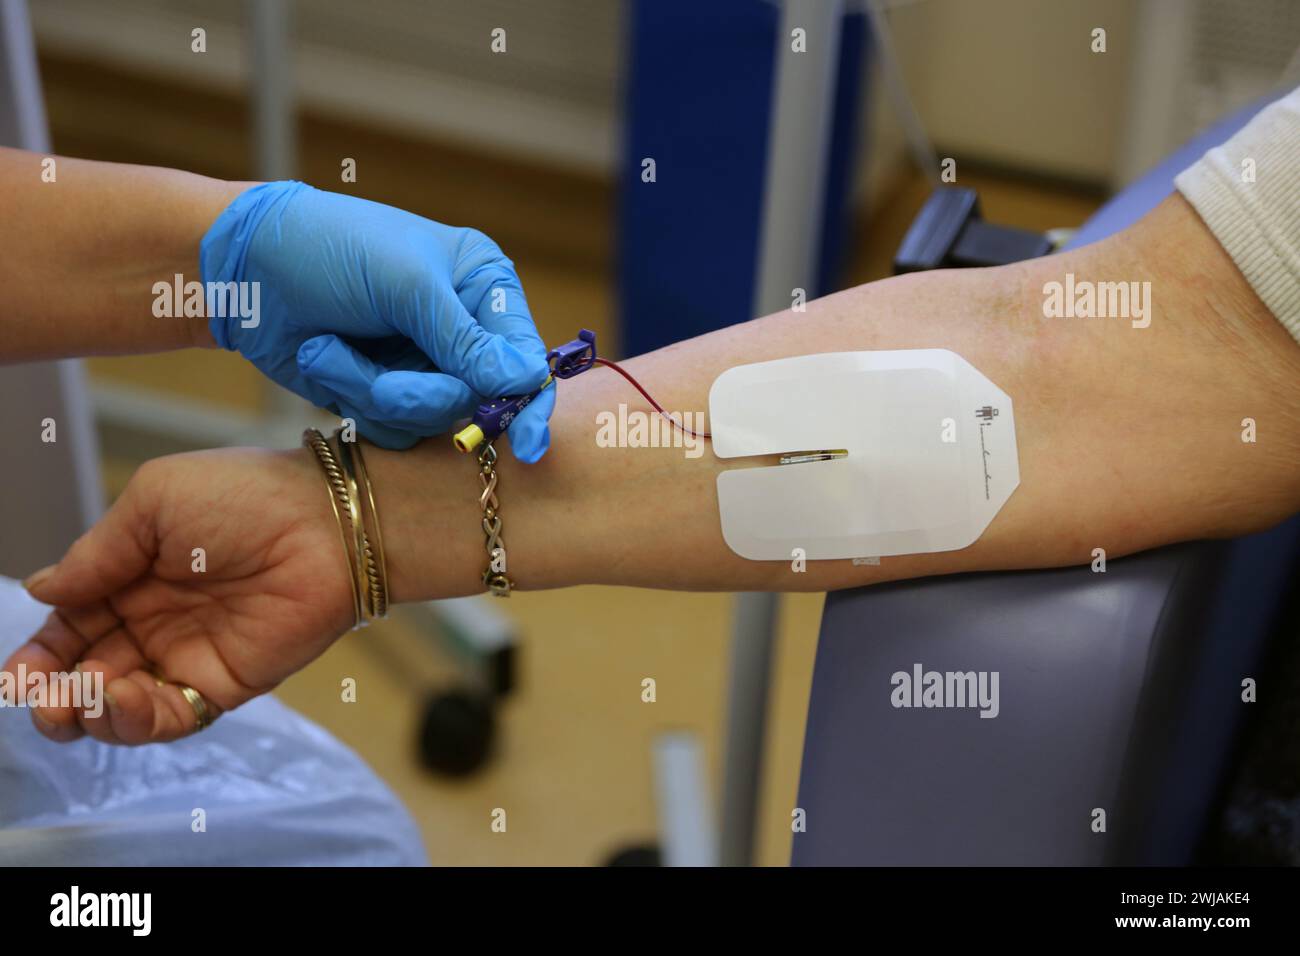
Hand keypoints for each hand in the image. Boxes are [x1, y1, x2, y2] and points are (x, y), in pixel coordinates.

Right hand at [5, 448, 351, 744]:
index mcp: (132, 574)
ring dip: (87, 712)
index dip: (41, 653)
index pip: (71, 625)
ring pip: (121, 704)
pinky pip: (170, 715)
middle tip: (37, 698)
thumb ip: (97, 554)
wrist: (327, 522)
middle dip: (54, 692)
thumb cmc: (246, 495)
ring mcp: (188, 655)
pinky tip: (116, 699)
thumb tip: (41, 590)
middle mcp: (155, 620)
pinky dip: (134, 719)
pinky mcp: (224, 684)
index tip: (15, 673)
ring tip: (75, 699)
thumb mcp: (153, 503)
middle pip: (87, 672)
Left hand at [200, 182, 554, 458]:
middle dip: (419, 393)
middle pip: (476, 400)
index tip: (528, 445)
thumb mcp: (403, 283)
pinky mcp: (383, 394)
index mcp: (482, 287)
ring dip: (371, 390)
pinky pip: (393, 429)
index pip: (524, 357)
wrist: (242, 267)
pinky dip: (351, 399)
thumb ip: (464, 338)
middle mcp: (462, 330)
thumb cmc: (327, 248)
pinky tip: (323, 359)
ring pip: (431, 420)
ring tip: (329, 348)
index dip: (528, 403)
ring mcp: (422, 365)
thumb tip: (521, 381)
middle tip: (383, 383)